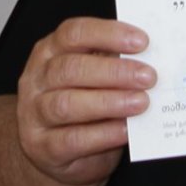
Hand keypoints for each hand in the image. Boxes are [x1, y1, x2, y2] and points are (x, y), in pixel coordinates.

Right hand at [14, 17, 152, 185]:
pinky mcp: (43, 147)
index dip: (108, 34)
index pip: (73, 33)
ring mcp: (35, 114)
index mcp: (49, 51)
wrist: (54, 152)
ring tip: (141, 102)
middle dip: (113, 71)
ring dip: (109, 102)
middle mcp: (37, 79)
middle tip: (147, 76)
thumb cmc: (80, 106)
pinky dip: (103, 134)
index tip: (142, 42)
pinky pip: (73, 139)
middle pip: (70, 68)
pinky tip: (126, 130)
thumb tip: (150, 58)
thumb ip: (111, 64)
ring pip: (67, 104)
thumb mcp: (91, 78)